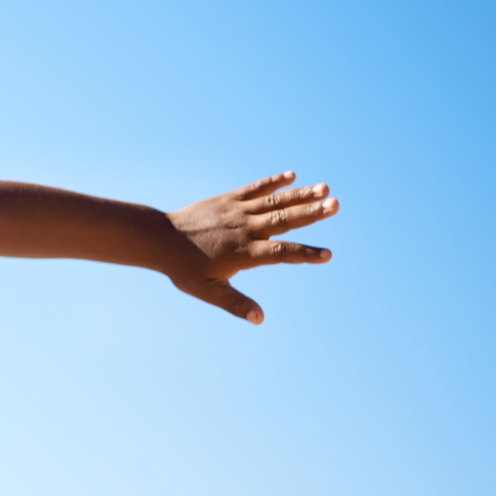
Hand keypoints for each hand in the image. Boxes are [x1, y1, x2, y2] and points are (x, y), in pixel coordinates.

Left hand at [165, 171, 337, 323]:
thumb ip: (235, 304)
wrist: (159, 239)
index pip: (281, 253)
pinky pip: (255, 189)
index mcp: (243, 253)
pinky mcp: (228, 200)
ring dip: (300, 194)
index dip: (305, 254)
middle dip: (312, 213)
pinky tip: (292, 175)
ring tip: (325, 188)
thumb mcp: (208, 291)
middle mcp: (244, 229)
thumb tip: (260, 319)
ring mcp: (237, 211)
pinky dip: (273, 182)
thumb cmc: (184, 269)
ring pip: (274, 201)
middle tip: (336, 204)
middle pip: (284, 220)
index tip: (327, 255)